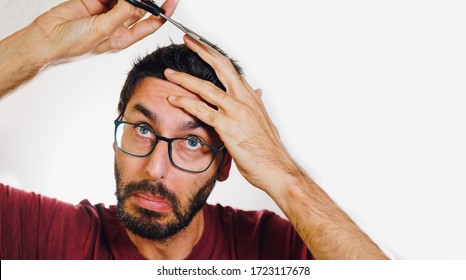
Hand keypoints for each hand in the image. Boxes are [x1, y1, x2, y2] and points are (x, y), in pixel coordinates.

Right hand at [33, 0, 178, 59]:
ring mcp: (105, 12)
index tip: (173, 1)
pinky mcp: (92, 1)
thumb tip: (138, 1)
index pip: (150, 24)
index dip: (163, 13)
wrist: (46, 39)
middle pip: (139, 7)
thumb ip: (121, 14)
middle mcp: (117, 24)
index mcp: (124, 37)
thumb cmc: (73, 45)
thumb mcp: (103, 31)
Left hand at [165, 35, 298, 193]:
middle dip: (202, 50)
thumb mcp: (263, 121)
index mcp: (251, 97)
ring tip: (169, 73)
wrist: (276, 168)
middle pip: (221, 67)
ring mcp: (236, 111)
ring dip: (185, 78)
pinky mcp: (228, 126)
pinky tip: (173, 98)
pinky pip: (202, 110)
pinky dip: (186, 102)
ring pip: (207, 88)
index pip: (231, 69)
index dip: (216, 55)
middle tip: (187, 39)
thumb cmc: (268, 149)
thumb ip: (257, 104)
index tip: (203, 45)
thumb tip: (257, 91)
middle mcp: (244, 99)